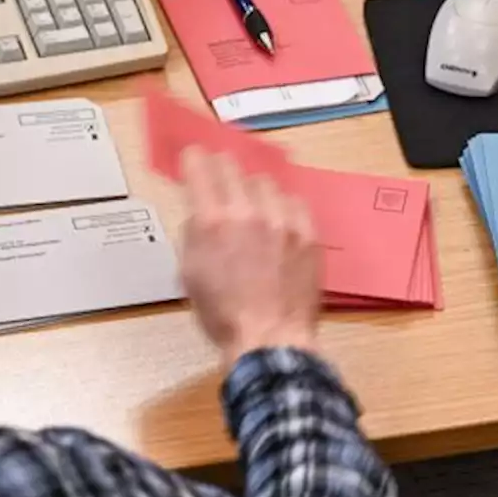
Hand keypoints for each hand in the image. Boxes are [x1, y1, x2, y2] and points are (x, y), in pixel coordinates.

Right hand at [180, 151, 320, 365]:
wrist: (270, 338)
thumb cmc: (223, 314)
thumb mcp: (189, 274)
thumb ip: (194, 234)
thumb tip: (200, 212)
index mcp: (212, 221)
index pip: (200, 167)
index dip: (194, 159)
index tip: (194, 158)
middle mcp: (248, 212)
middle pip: (234, 166)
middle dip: (223, 169)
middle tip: (221, 179)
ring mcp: (283, 221)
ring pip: (266, 183)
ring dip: (255, 192)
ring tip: (254, 210)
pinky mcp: (308, 233)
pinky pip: (295, 202)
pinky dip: (283, 207)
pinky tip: (280, 221)